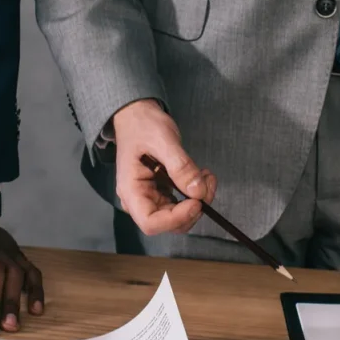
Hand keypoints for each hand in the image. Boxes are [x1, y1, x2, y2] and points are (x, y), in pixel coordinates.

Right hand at [111, 99, 216, 234]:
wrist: (138, 116)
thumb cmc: (143, 125)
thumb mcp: (163, 140)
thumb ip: (180, 166)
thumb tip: (198, 192)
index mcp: (131, 191)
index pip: (151, 222)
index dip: (176, 218)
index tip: (197, 202)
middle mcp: (139, 200)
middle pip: (168, 223)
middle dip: (193, 210)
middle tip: (208, 184)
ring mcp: (152, 198)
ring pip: (179, 216)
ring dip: (198, 202)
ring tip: (207, 177)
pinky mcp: (163, 193)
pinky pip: (182, 204)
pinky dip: (196, 194)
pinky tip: (202, 177)